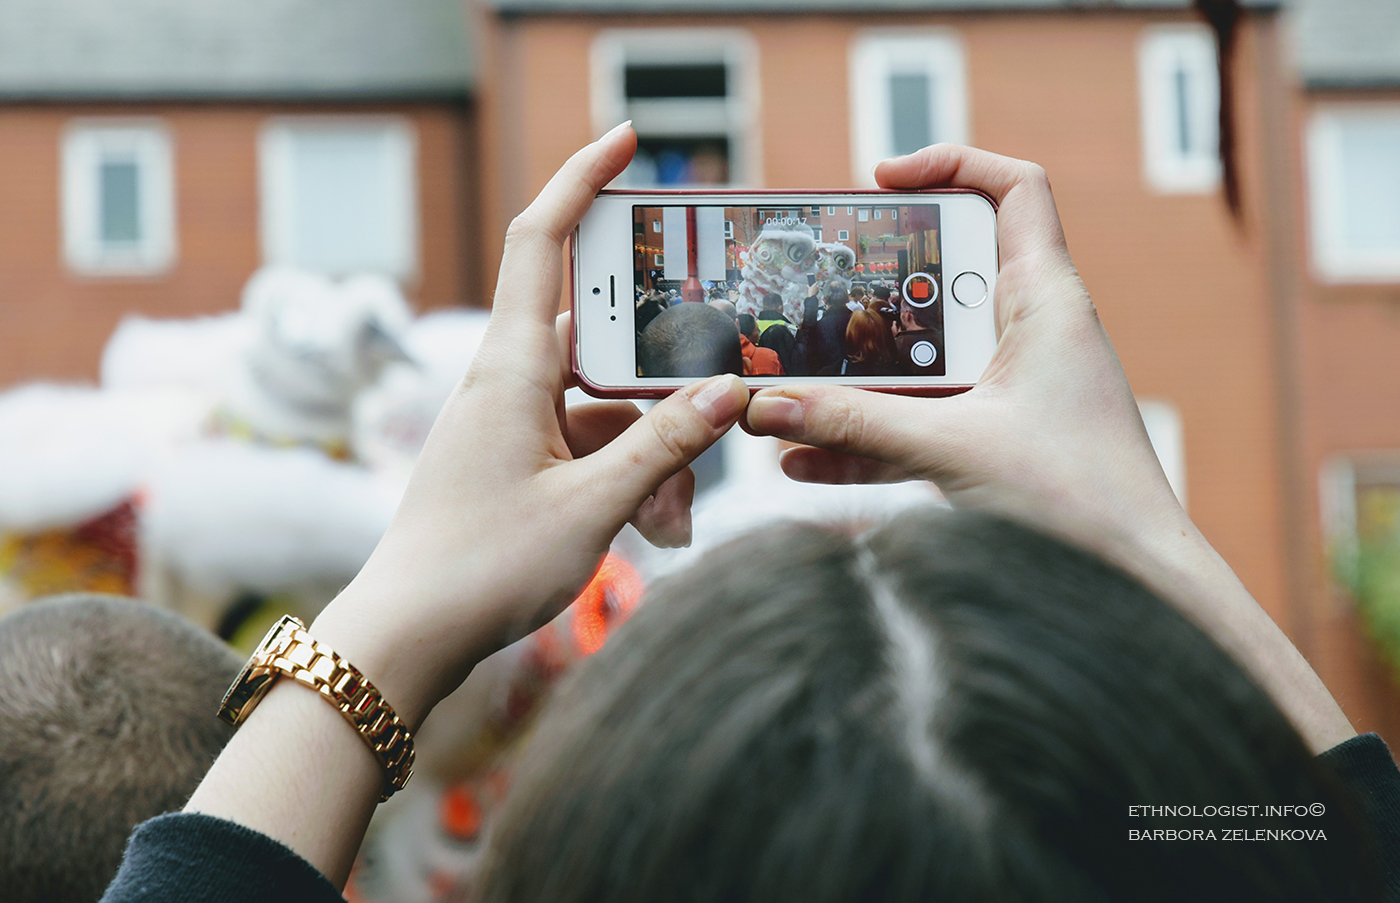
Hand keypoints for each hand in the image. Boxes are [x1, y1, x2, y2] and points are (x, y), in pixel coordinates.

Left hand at [313, 123, 748, 728]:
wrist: (406, 638)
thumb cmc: (480, 569)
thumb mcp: (592, 506)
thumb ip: (664, 446)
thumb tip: (731, 392)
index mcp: (510, 368)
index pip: (542, 239)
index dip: (582, 178)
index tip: (627, 137)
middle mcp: (506, 381)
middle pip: (600, 335)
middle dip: (663, 372)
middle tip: (711, 390)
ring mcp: (509, 423)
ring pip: (601, 406)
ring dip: (649, 451)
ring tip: (673, 525)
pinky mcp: (514, 461)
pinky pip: (585, 445)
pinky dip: (624, 476)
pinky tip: (654, 531)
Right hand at [747, 145, 1184, 555]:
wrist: (1138, 583)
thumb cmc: (1084, 500)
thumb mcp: (953, 447)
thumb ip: (856, 426)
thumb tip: (771, 409)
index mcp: (1045, 300)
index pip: (1014, 189)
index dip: (951, 165)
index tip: (882, 181)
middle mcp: (1030, 334)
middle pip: (941, 279)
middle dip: (870, 292)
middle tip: (812, 296)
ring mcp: (1010, 389)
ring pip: (920, 361)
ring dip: (857, 377)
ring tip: (789, 391)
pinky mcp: (994, 440)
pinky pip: (917, 421)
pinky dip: (867, 435)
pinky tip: (805, 460)